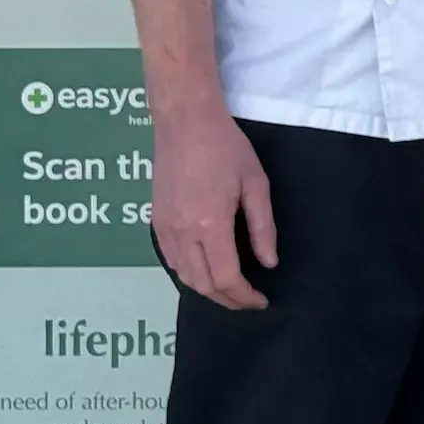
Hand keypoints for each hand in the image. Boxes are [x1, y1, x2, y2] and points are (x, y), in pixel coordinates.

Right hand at [152, 104, 276, 310]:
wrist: (185, 122)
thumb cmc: (226, 148)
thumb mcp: (255, 183)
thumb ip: (262, 227)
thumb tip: (268, 262)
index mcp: (209, 224)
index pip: (225, 278)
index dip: (244, 296)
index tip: (260, 300)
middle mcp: (181, 233)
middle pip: (202, 284)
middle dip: (227, 299)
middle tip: (248, 300)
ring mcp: (164, 229)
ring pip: (183, 276)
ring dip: (206, 289)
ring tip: (230, 289)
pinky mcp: (155, 221)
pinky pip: (170, 260)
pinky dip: (188, 274)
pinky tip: (205, 270)